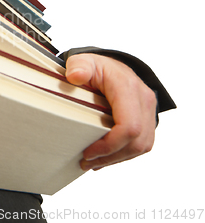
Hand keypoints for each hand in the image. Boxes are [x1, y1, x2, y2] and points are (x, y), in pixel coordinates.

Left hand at [65, 54, 156, 170]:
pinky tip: (105, 157)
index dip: (110, 145)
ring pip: (141, 146)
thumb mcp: (83, 61)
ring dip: (117, 158)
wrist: (112, 65)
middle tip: (86, 162)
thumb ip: (78, 66)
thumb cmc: (97, 66)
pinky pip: (141, 144)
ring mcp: (148, 111)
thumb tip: (75, 76)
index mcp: (128, 88)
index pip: (128, 126)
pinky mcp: (147, 120)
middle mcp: (144, 100)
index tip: (88, 152)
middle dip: (111, 156)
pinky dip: (123, 154)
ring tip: (93, 162)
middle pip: (136, 142)